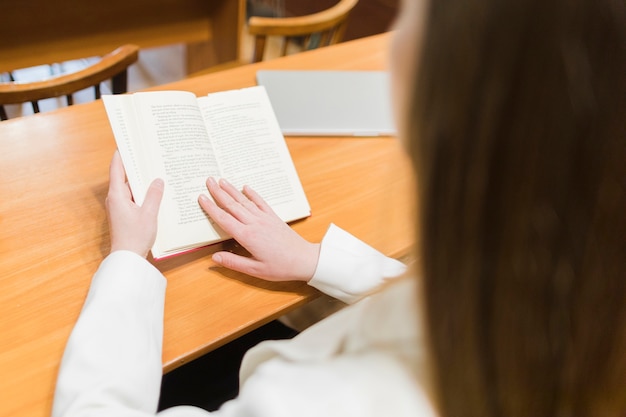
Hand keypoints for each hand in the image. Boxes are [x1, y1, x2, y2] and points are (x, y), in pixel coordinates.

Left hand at [105, 151, 163, 257]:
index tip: (125, 143)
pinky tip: (154, 193)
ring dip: (141, 182)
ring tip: (155, 173)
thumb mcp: (149, 214)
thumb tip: (157, 180)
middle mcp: (115, 199)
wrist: (127, 258)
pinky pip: (133, 199)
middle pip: (124, 177)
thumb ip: (154, 195)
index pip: (116, 169)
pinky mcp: (124, 215)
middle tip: (147, 155)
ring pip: (130, 189)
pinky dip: (142, 194)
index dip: (121, 155)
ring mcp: (118, 207)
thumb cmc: (135, 237)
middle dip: (135, 167)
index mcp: (117, 195)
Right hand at [198, 177, 319, 281]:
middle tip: (208, 180)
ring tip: (221, 180)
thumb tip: (214, 258)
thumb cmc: (280, 267)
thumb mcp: (255, 270)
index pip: (224, 219)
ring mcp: (264, 219)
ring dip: (232, 190)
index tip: (201, 197)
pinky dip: (252, 193)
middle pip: (232, 205)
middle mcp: (254, 224)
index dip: (211, 208)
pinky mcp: (273, 218)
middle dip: (218, 192)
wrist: (304, 260)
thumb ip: (233, 262)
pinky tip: (246, 187)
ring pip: (244, 201)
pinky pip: (260, 202)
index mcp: (247, 236)